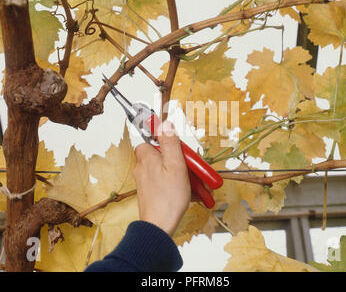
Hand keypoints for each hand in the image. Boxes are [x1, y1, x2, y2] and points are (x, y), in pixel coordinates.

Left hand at [133, 120, 190, 235]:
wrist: (160, 227)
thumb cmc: (168, 197)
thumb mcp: (175, 164)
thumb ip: (170, 142)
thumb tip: (164, 123)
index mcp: (146, 157)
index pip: (150, 140)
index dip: (166, 142)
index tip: (178, 146)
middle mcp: (143, 168)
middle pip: (163, 156)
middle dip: (181, 162)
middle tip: (194, 170)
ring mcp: (147, 182)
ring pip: (167, 171)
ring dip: (184, 176)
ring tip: (197, 185)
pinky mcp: (152, 194)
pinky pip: (167, 184)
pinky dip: (179, 186)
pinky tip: (190, 193)